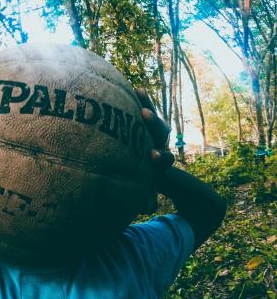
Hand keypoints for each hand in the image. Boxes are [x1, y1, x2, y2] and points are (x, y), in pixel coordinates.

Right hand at [134, 89, 173, 213]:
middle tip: (144, 114)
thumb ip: (143, 199)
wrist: (155, 169)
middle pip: (161, 134)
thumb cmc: (143, 184)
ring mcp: (155, 134)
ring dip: (148, 106)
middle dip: (154, 125)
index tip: (154, 155)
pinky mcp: (148, 124)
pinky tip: (134, 88)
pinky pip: (145, 109)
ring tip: (138, 92)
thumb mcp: (143, 193)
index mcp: (160, 163)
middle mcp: (160, 145)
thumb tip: (146, 211)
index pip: (164, 158)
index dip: (160, 155)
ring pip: (154, 118)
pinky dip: (141, 100)